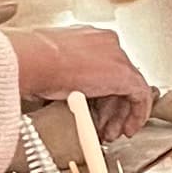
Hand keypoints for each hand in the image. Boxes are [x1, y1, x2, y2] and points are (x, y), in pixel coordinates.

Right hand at [9, 27, 153, 136]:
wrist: (34, 60)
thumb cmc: (31, 63)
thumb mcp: (48, 68)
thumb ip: (64, 79)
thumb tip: (61, 94)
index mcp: (87, 39)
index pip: (103, 68)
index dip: (101, 94)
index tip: (95, 110)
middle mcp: (105, 44)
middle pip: (118, 80)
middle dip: (111, 108)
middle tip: (104, 126)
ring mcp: (117, 57)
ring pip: (130, 88)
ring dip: (120, 114)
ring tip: (110, 132)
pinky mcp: (124, 74)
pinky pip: (141, 95)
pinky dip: (137, 114)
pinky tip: (128, 128)